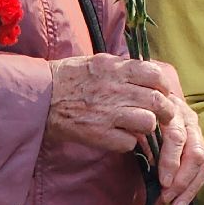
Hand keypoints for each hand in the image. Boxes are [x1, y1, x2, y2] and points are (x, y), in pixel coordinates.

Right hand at [47, 54, 176, 152]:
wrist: (37, 97)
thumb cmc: (68, 77)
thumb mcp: (98, 62)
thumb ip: (124, 67)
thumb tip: (150, 74)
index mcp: (115, 68)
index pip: (156, 75)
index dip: (164, 86)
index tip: (163, 93)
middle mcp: (114, 89)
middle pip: (157, 101)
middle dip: (166, 111)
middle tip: (165, 116)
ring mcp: (106, 113)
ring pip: (147, 123)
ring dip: (147, 127)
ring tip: (138, 127)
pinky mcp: (97, 134)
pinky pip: (128, 143)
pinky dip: (127, 143)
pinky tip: (119, 137)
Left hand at [150, 60, 203, 204]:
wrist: (153, 96)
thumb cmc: (140, 112)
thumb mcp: (136, 120)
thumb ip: (140, 137)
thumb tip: (148, 163)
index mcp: (171, 112)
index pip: (176, 137)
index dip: (171, 161)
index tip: (162, 183)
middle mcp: (190, 121)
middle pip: (195, 153)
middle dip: (182, 181)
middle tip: (166, 201)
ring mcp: (198, 133)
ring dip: (189, 189)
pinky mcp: (201, 144)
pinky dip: (194, 187)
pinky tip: (181, 201)